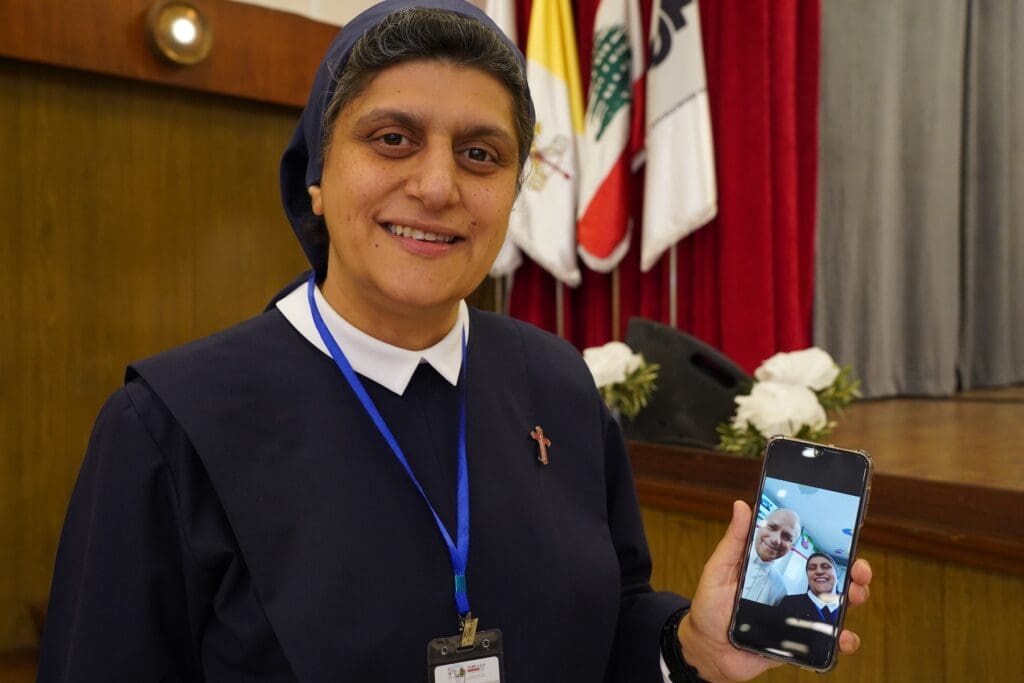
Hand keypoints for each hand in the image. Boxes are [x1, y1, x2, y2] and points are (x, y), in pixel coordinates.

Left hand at [676, 500, 872, 681]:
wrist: (707, 650)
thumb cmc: (710, 607)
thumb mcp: (719, 569)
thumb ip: (734, 541)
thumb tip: (741, 506)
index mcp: (776, 569)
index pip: (809, 553)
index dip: (832, 546)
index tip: (846, 538)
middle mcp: (792, 590)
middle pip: (831, 578)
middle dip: (854, 572)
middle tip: (859, 570)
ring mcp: (798, 616)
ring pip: (836, 606)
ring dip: (854, 599)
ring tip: (856, 596)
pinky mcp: (799, 642)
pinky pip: (827, 641)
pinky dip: (842, 639)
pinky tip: (844, 637)